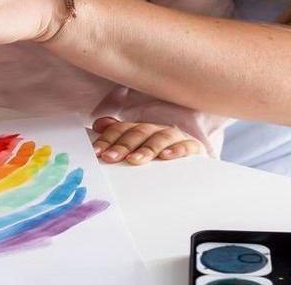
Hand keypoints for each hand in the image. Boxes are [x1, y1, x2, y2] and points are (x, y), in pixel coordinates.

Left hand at [90, 117, 204, 164]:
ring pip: (160, 137)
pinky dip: (176, 150)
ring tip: (135, 160)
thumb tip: (98, 124)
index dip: (109, 139)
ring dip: (147, 148)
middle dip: (123, 145)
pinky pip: (186, 146)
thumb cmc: (160, 155)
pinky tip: (166, 157)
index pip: (122, 129)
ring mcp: (175, 137)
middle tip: (111, 157)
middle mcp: (157, 130)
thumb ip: (119, 135)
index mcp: (141, 129)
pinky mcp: (193, 148)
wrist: (192, 166)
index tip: (97, 152)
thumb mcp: (138, 146)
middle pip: (139, 133)